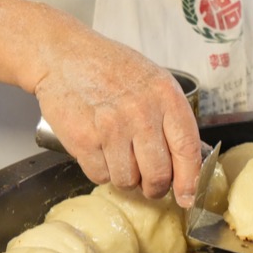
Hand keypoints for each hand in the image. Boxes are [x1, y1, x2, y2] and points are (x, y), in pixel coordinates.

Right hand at [32, 28, 201, 206]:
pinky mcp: (84, 139)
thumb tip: (189, 163)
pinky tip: (100, 152)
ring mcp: (111, 127)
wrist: (63, 55)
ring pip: (128, 180)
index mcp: (166, 97)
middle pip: (158, 174)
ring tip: (120, 158)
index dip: (189, 181)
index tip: (187, 197)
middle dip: (155, 187)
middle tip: (150, 185)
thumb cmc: (112, 69)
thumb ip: (172, 118)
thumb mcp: (154, 82)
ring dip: (126, 179)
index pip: (187, 150)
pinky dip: (101, 172)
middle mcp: (141, 113)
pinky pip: (100, 176)